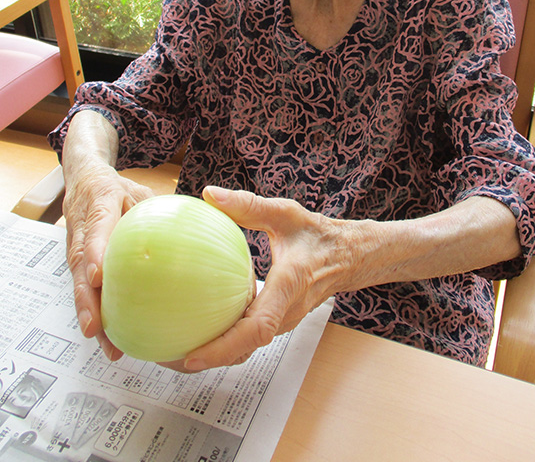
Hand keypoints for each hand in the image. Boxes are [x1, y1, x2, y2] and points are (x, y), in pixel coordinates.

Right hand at [63, 162, 154, 359]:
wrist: (84, 179)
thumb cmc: (117, 188)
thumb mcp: (142, 191)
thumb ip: (165, 209)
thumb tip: (205, 228)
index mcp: (100, 201)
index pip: (96, 225)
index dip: (95, 251)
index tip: (99, 276)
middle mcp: (83, 226)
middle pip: (79, 264)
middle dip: (85, 297)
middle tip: (96, 325)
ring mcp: (76, 245)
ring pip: (77, 281)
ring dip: (87, 311)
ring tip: (102, 339)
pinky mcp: (77, 261)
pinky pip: (83, 286)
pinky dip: (94, 310)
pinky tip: (110, 335)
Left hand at [180, 186, 356, 372]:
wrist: (347, 256)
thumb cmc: (316, 234)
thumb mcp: (285, 213)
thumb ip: (248, 205)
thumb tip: (209, 194)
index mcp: (288, 285)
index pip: (258, 327)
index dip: (225, 346)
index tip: (194, 356)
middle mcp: (286, 311)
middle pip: (246, 347)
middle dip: (209, 358)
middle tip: (168, 357)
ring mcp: (283, 320)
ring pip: (247, 347)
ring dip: (216, 354)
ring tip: (177, 350)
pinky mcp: (278, 320)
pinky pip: (250, 338)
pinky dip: (226, 342)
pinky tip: (201, 329)